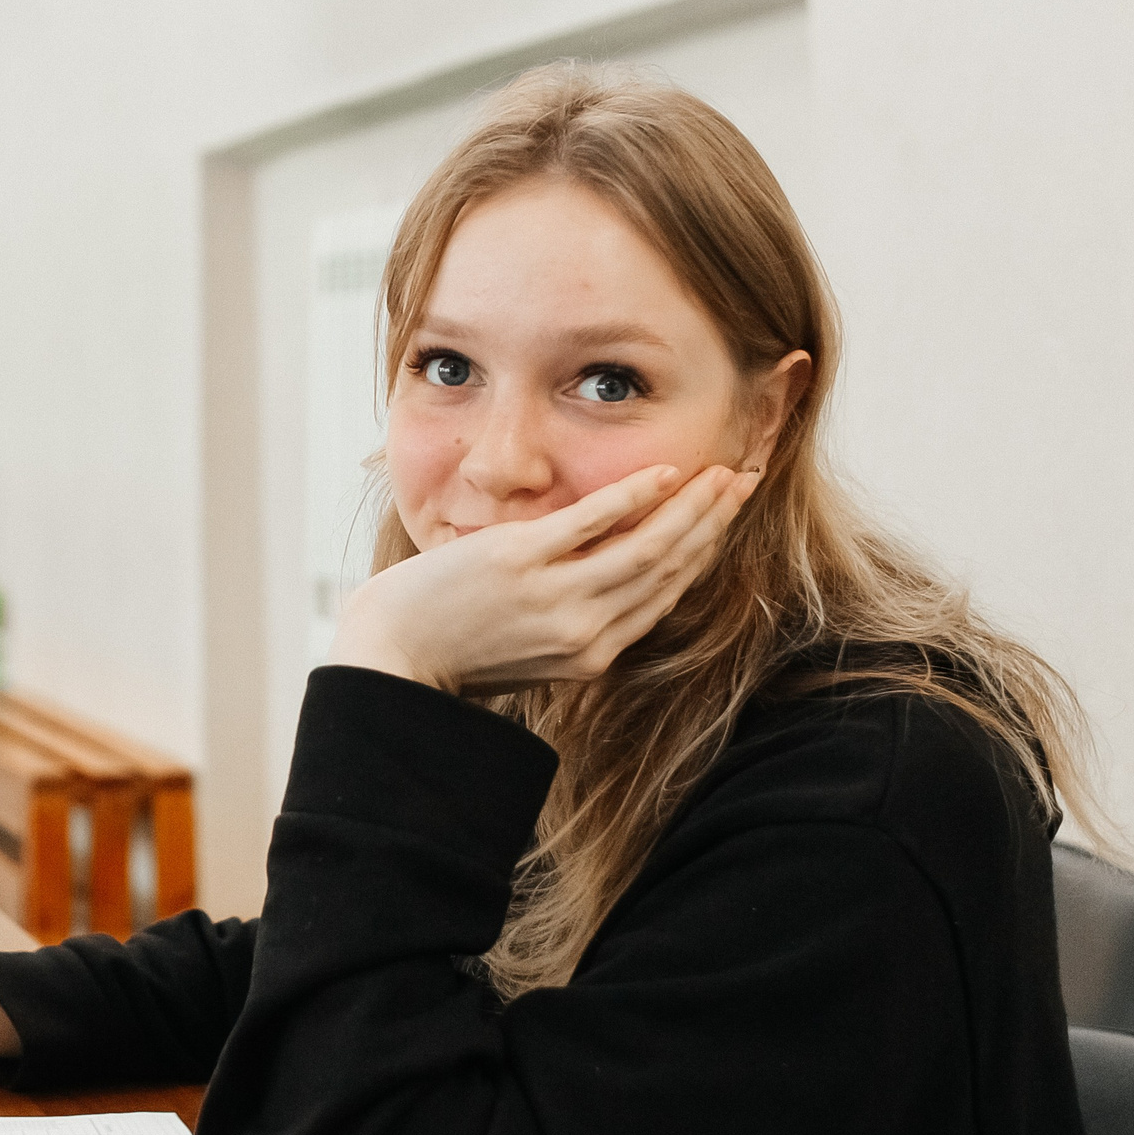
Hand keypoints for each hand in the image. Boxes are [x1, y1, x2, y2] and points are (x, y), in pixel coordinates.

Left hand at [328, 463, 755, 695]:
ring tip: (721, 473)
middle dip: (712, 523)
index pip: (664, 596)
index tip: (726, 519)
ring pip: (647, 547)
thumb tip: (606, 596)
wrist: (391, 661)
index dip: (703, 554)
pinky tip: (664, 474)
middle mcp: (584, 631)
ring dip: (691, 507)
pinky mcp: (520, 561)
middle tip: (743, 482)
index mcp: (590, 657)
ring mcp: (554, 595)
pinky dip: (634, 496)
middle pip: (668, 568)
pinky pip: (592, 522)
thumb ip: (574, 629)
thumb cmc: (454, 654)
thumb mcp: (530, 655)